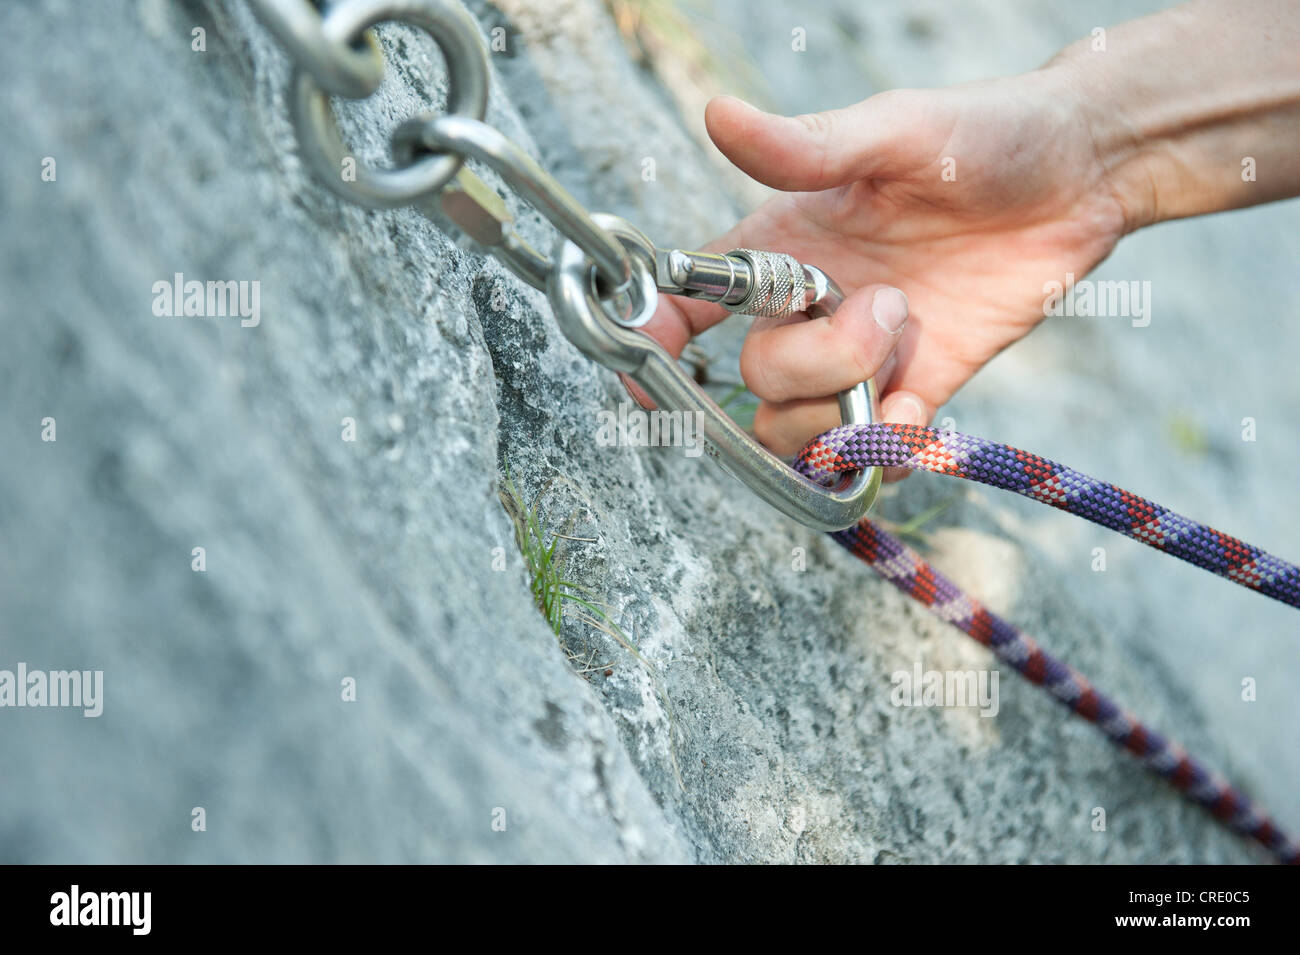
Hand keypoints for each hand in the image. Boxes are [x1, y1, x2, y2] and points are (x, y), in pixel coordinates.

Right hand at [639, 66, 1129, 478]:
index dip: (658, 337)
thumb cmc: (981, 133)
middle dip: (810, 365)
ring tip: (905, 341)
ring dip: (842, 408)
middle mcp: (813, 310)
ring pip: (803, 429)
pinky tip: (919, 416)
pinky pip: (876, 454)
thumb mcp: (891, 131)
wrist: (1083, 173)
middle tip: (888, 304)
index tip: (652, 357)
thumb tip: (717, 115)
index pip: (694, 303)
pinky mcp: (924, 386)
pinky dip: (887, 450)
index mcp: (785, 247)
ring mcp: (867, 356)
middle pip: (758, 381)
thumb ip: (806, 146)